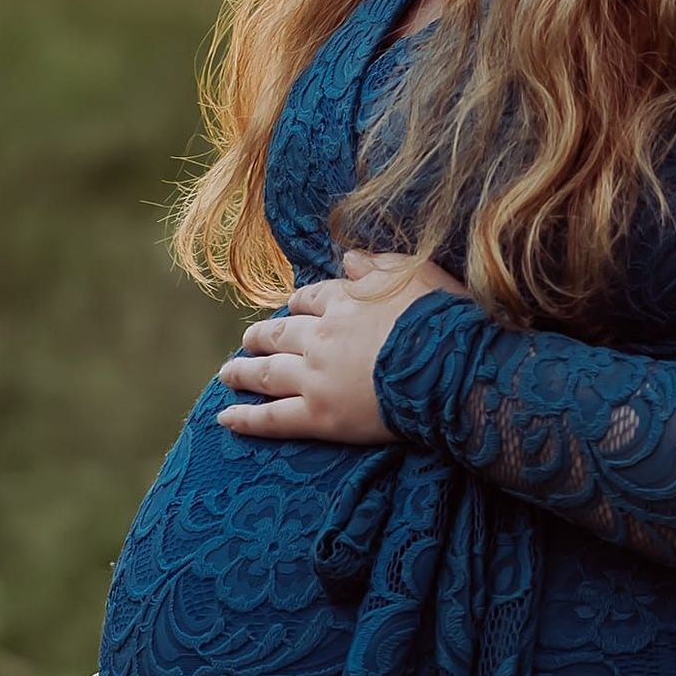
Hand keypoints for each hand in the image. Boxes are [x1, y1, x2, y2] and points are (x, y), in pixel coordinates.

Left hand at [214, 248, 468, 445]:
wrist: (450, 365)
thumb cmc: (441, 317)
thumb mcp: (414, 274)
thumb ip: (377, 265)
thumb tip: (348, 257)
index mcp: (344, 301)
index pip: (310, 298)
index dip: (299, 304)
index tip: (292, 307)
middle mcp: (322, 336)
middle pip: (280, 333)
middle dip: (260, 336)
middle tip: (248, 340)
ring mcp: (316, 376)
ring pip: (267, 372)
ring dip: (243, 371)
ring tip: (227, 373)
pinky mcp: (320, 415)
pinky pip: (274, 418)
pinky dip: (247, 418)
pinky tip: (225, 418)